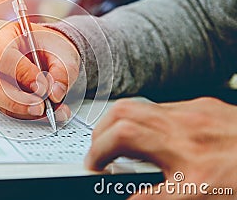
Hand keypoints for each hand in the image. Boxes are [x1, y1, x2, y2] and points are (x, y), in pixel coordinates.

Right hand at [0, 20, 79, 119]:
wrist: (43, 52)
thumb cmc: (47, 46)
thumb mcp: (62, 52)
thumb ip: (62, 71)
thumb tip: (54, 94)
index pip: (2, 55)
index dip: (22, 73)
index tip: (43, 87)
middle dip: (17, 99)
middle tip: (40, 107)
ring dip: (20, 109)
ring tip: (44, 111)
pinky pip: (0, 106)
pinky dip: (21, 113)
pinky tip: (40, 113)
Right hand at [85, 97, 236, 198]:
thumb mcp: (197, 197)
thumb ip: (155, 197)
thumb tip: (129, 197)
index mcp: (181, 146)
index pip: (122, 136)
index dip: (99, 151)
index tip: (93, 166)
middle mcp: (184, 122)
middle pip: (125, 112)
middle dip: (102, 132)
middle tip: (99, 152)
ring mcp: (194, 111)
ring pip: (141, 106)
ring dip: (121, 125)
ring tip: (119, 145)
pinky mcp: (204, 107)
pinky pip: (163, 109)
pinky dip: (147, 123)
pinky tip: (155, 140)